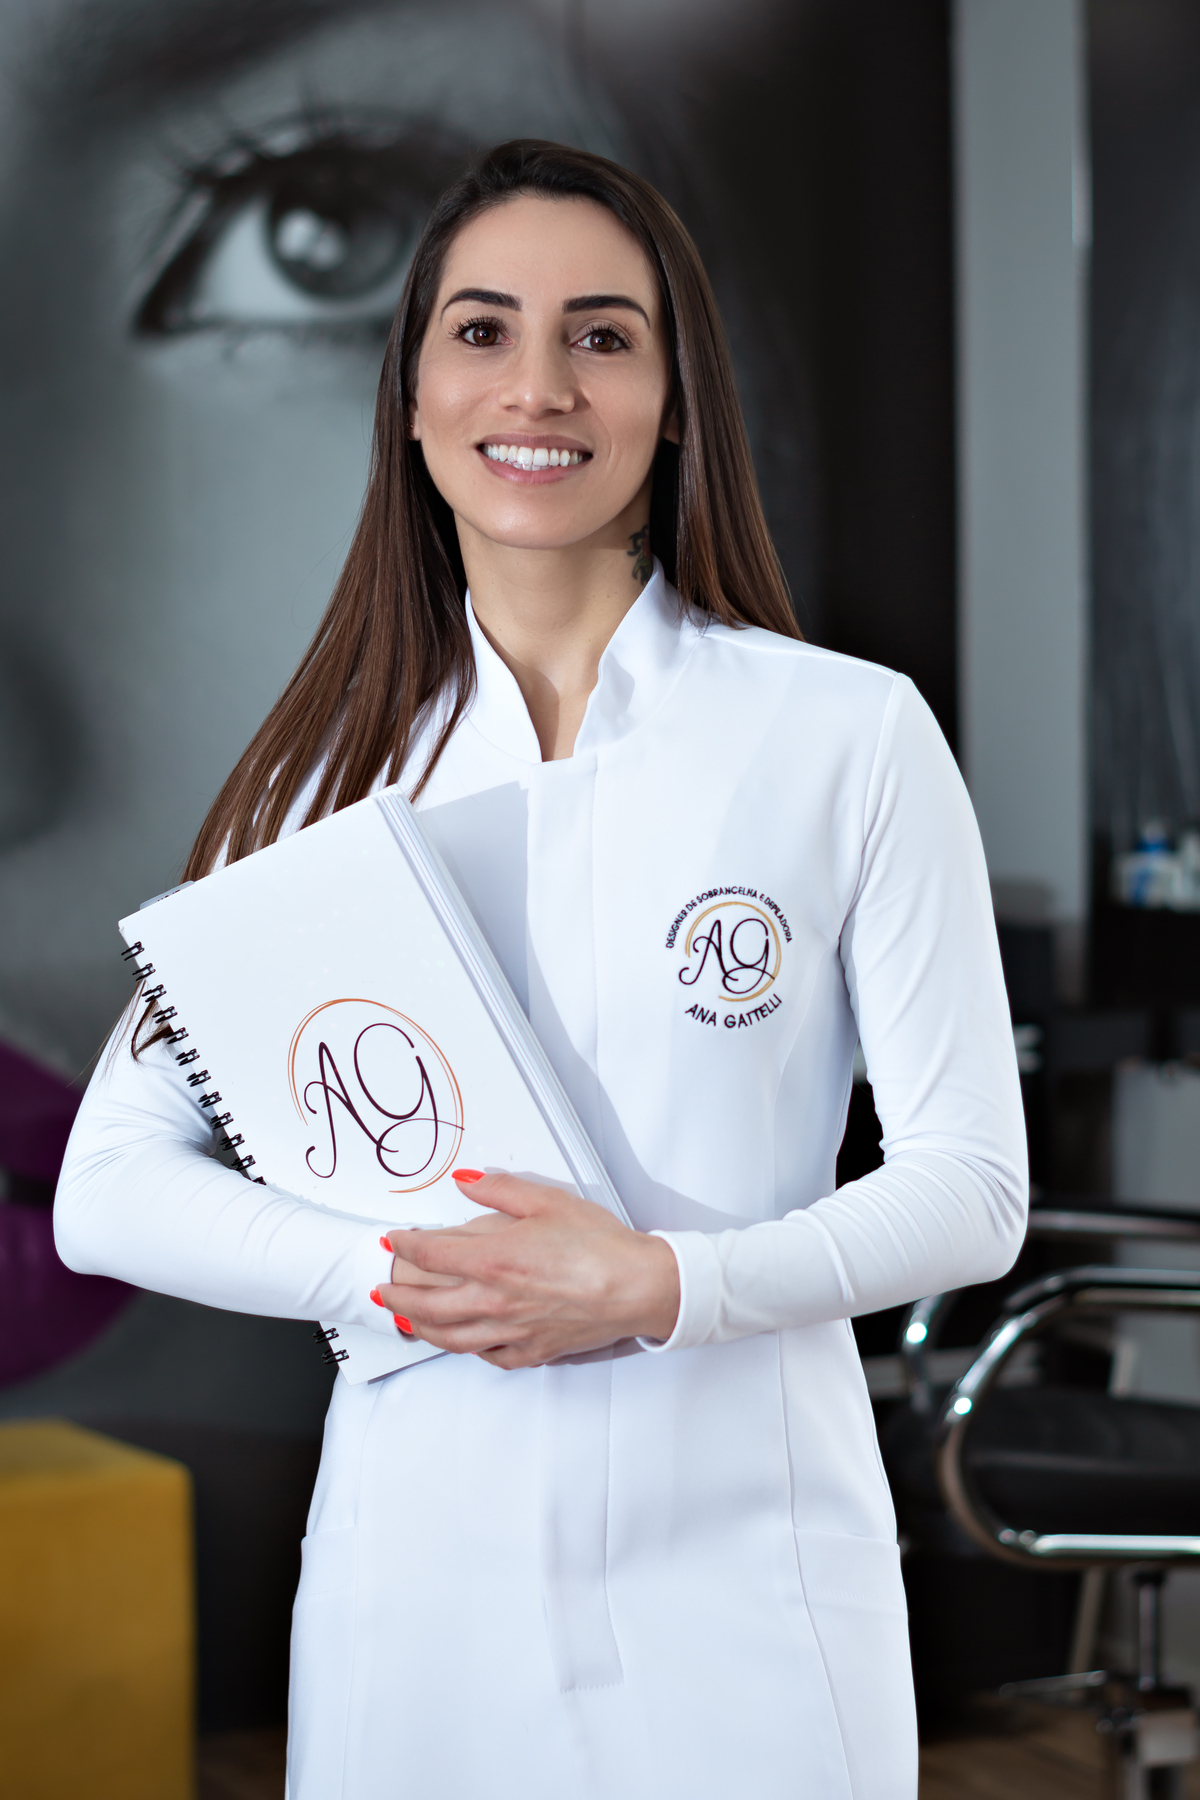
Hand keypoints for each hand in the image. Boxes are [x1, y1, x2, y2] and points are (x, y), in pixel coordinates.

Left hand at [377, 1170, 680, 1368]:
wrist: (638, 1287)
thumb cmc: (600, 1245)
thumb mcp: (548, 1200)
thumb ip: (501, 1189)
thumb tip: (467, 1183)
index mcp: (494, 1260)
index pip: (430, 1254)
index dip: (404, 1246)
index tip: (393, 1240)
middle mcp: (494, 1300)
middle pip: (427, 1304)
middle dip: (398, 1296)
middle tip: (382, 1291)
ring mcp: (511, 1331)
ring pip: (449, 1337)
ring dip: (419, 1328)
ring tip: (405, 1321)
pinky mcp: (532, 1351)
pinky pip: (487, 1356)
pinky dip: (465, 1349)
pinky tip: (461, 1342)